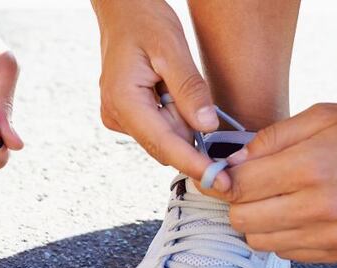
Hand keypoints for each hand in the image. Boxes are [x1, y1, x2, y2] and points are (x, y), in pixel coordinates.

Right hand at [92, 0, 228, 189]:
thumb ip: (190, 90)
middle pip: (164, 145)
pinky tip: (169, 89)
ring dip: (181, 120)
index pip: (164, 144)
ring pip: (163, 137)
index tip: (220, 182)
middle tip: (196, 95)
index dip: (193, 164)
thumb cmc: (144, 21)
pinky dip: (173, 116)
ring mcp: (118, 118)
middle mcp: (115, 116)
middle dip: (190, 134)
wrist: (121, 10)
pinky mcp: (125, 115)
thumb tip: (207, 127)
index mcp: (123, 102)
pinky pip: (157, 127)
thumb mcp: (173, 49)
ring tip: (173, 80)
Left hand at [215, 103, 336, 262]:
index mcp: (310, 167)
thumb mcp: (317, 117)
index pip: (239, 187)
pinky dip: (282, 236)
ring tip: (275, 201)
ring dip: (257, 223)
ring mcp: (333, 235)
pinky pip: (287, 253)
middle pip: (242, 220)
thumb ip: (268, 140)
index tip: (220, 176)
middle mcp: (320, 207)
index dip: (221, 181)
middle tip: (249, 188)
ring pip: (259, 242)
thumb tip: (229, 165)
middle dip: (237, 203)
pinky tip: (298, 214)